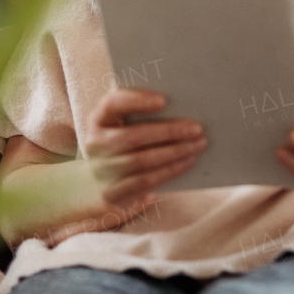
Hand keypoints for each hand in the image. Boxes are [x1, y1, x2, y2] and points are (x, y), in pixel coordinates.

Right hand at [83, 88, 206, 210]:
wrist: (101, 181)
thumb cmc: (122, 141)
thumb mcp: (122, 123)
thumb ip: (141, 112)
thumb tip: (181, 106)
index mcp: (98, 120)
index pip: (111, 104)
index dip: (136, 101)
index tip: (163, 100)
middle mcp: (95, 144)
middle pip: (132, 136)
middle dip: (168, 132)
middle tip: (197, 128)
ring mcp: (102, 171)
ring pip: (142, 161)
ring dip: (174, 152)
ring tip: (198, 144)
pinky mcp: (113, 193)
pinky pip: (146, 181)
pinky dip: (170, 170)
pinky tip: (188, 161)